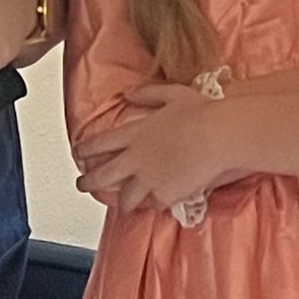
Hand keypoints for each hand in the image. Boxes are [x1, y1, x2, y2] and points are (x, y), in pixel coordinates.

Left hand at [77, 82, 235, 212]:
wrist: (219, 136)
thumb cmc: (201, 113)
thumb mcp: (171, 93)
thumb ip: (146, 93)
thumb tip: (128, 93)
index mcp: (134, 134)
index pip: (98, 144)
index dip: (85, 151)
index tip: (79, 155)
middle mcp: (135, 159)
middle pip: (102, 176)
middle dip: (88, 183)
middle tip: (82, 185)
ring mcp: (149, 180)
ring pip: (125, 198)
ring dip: (122, 201)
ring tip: (122, 205)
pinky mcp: (166, 195)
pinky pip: (153, 205)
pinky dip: (153, 205)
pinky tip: (154, 205)